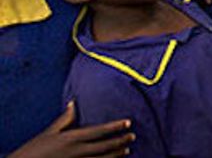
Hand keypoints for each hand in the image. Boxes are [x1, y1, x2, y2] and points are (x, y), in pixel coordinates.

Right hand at [9, 102, 133, 157]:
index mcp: (71, 138)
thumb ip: (65, 118)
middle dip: (120, 141)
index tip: (128, 123)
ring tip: (126, 150)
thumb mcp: (50, 132)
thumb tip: (74, 102)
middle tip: (132, 136)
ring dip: (116, 155)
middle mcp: (76, 151)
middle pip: (104, 146)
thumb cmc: (35, 148)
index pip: (99, 131)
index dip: (115, 127)